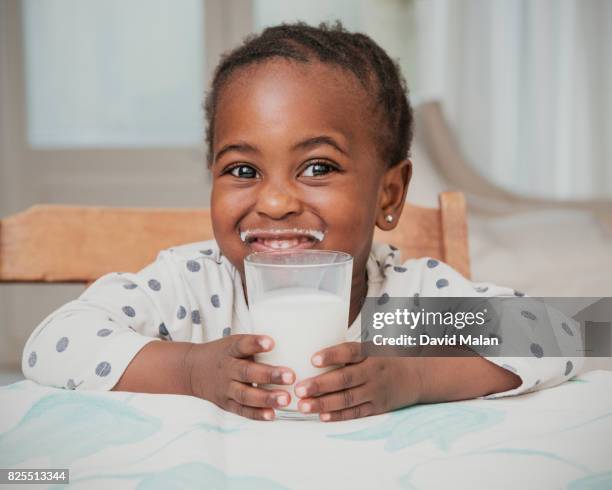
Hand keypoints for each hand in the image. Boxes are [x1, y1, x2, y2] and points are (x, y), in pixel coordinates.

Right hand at [184, 334, 294, 420]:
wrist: (192, 370)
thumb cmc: (222, 354)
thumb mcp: (233, 343)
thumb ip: (254, 346)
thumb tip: (289, 345)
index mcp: (229, 350)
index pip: (242, 345)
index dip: (256, 343)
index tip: (271, 342)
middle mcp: (227, 369)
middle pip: (247, 372)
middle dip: (269, 374)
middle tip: (291, 376)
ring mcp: (226, 388)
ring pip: (246, 395)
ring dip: (267, 398)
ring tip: (286, 399)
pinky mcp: (226, 404)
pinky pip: (242, 410)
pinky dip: (257, 414)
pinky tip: (272, 414)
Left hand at [293, 342, 422, 421]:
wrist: (418, 375)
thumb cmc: (387, 357)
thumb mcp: (373, 346)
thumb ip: (348, 349)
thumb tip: (313, 349)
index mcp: (371, 352)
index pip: (350, 351)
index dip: (331, 355)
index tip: (312, 359)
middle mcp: (373, 372)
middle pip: (345, 379)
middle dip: (320, 385)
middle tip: (299, 389)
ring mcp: (376, 391)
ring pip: (347, 399)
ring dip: (323, 404)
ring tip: (303, 405)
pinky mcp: (377, 407)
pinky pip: (356, 412)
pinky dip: (339, 415)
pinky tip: (322, 416)